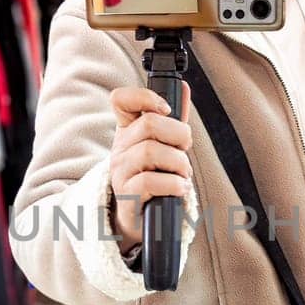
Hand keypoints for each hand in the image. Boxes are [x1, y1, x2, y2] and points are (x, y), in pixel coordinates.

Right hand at [108, 82, 192, 250]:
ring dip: (178, 163)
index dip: (145, 97)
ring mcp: (120, 171)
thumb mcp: (163, 146)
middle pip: (148, 123)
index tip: (166, 110)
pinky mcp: (127, 195)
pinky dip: (173, 184)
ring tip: (183, 174)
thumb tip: (182, 88)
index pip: (121, 100)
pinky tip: (179, 188)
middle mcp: (120, 148)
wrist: (141, 216)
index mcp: (127, 131)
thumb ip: (173, 120)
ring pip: (150, 151)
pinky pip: (149, 181)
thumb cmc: (155, 177)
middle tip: (184, 150)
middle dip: (179, 135)